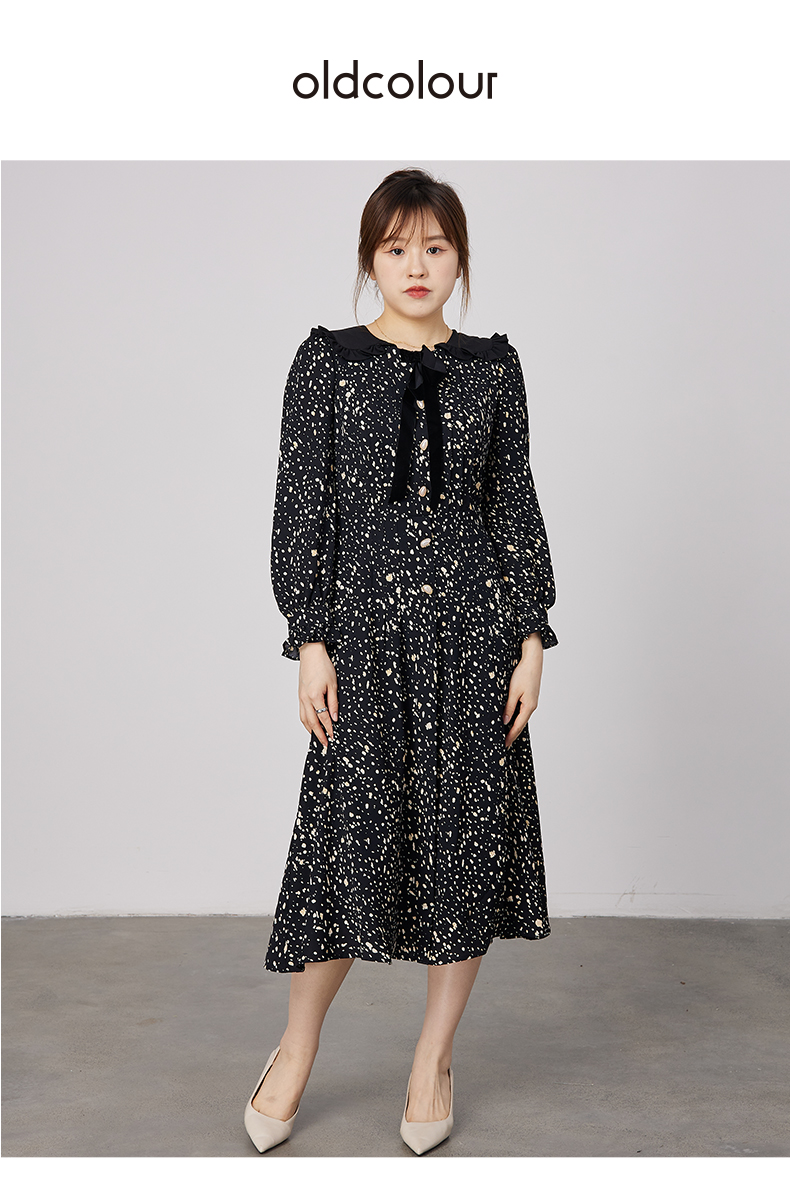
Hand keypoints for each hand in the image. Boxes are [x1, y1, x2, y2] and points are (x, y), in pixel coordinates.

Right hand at [297, 642, 337, 747]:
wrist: (311, 653)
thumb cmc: (323, 665)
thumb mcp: (333, 684)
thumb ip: (333, 702)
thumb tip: (334, 717)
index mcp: (314, 696)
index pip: (323, 718)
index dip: (329, 729)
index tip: (333, 737)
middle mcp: (305, 699)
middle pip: (312, 722)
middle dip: (319, 734)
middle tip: (325, 744)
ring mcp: (301, 697)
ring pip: (304, 719)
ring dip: (310, 730)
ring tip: (317, 738)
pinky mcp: (300, 695)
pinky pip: (301, 712)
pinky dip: (306, 722)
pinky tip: (310, 725)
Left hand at [503, 633, 542, 747]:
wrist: (532, 659)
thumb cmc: (523, 673)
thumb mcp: (513, 691)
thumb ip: (509, 707)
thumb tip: (505, 722)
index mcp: (529, 706)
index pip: (518, 726)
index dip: (510, 736)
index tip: (504, 745)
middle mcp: (532, 706)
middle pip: (520, 724)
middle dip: (512, 734)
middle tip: (505, 744)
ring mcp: (532, 701)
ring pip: (521, 717)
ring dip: (514, 726)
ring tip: (506, 734)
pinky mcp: (530, 696)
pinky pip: (522, 710)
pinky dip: (516, 717)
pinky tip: (511, 719)